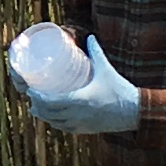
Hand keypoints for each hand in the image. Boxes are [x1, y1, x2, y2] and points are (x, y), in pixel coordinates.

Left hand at [25, 34, 143, 136]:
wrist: (134, 112)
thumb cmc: (120, 89)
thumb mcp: (106, 69)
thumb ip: (96, 52)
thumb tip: (90, 36)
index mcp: (80, 100)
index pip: (51, 102)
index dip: (37, 98)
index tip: (30, 90)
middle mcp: (78, 114)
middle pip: (49, 113)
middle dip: (37, 106)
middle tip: (31, 96)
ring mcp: (81, 124)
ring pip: (55, 123)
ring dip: (44, 116)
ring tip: (36, 107)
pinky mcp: (86, 130)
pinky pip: (65, 128)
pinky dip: (55, 123)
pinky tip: (52, 118)